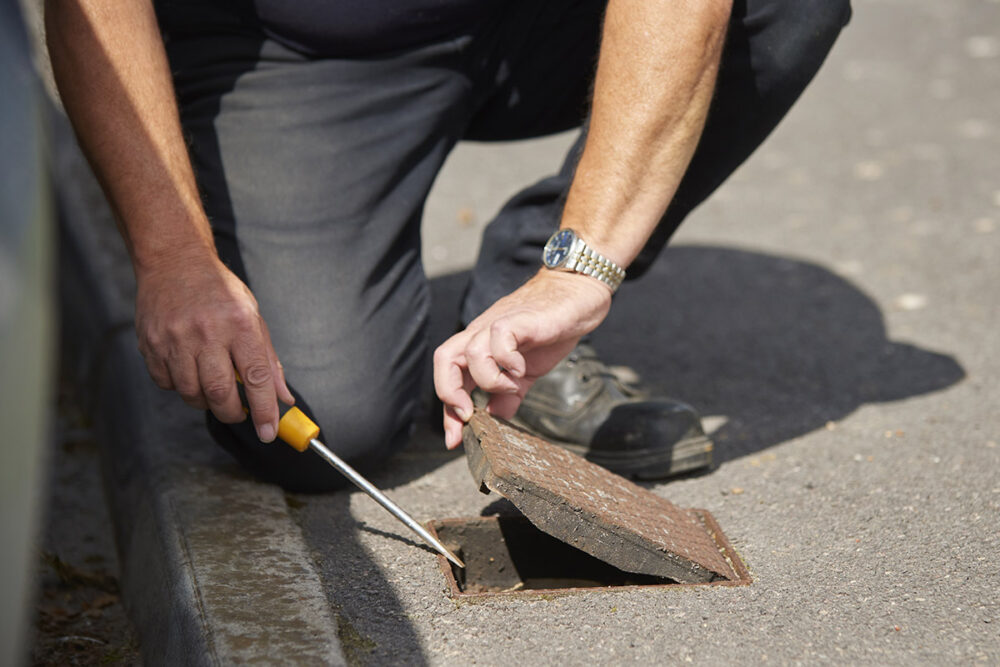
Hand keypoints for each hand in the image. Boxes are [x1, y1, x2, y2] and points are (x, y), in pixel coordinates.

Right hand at [134, 251, 293, 441]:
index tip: (269, 433)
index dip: (265, 410)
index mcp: (239, 324)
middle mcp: (207, 331)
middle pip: (220, 392)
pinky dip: (180, 387)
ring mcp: (175, 338)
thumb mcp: (253, 317)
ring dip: (205, 401)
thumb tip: (283, 399)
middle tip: (239, 412)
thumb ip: (268, 361)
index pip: (256, 377)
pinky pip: (166, 383)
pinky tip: (188, 370)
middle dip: (232, 413)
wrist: (174, 261)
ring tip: (213, 386)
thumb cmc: (219, 291)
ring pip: (191, 393)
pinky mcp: (151, 343)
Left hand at [434, 270, 612, 448]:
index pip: (451, 377)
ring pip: (469, 353)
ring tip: (513, 385)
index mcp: (481, 346)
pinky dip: (507, 360)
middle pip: (444, 359)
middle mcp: (482, 333)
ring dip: (488, 380)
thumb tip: (495, 418)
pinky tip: (523, 369)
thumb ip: (509, 393)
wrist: (577, 293)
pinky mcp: (520, 320)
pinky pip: (499, 339)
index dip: (447, 411)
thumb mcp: (527, 371)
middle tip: (469, 416)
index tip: (454, 439)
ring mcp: (498, 324)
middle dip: (449, 394)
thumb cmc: (551, 328)